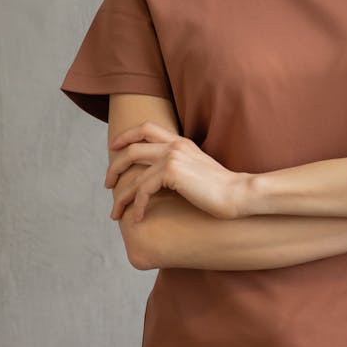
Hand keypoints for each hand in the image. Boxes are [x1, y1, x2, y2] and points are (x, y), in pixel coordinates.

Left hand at [106, 122, 245, 222]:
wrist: (238, 194)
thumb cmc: (222, 189)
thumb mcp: (198, 170)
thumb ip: (180, 167)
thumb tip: (161, 180)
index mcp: (181, 142)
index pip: (146, 128)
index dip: (126, 136)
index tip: (114, 148)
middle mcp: (174, 145)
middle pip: (131, 148)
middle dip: (115, 167)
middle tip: (108, 184)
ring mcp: (172, 156)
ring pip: (134, 175)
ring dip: (122, 196)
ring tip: (116, 212)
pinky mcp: (171, 172)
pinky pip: (143, 190)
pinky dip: (137, 206)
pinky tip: (138, 218)